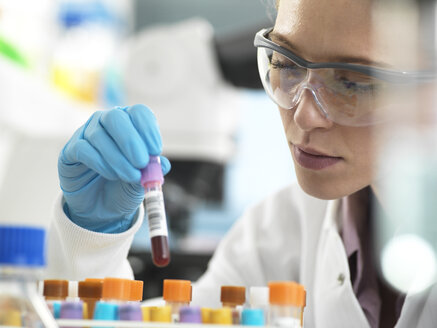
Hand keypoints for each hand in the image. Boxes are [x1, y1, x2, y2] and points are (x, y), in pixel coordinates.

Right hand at [58, 104, 170, 232]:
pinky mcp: (71, 150)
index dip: (148, 129)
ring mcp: (87, 134)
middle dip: (131, 140)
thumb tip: (163, 164)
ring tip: (130, 176)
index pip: (139, 113)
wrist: (101, 208)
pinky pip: (83, 149)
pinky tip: (111, 175)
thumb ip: (152, 171)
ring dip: (118, 158)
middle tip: (141, 163)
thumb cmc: (124, 186)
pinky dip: (99, 163)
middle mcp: (107, 122)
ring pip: (99, 135)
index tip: (156, 150)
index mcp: (130, 123)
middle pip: (116, 117)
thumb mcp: (143, 181)